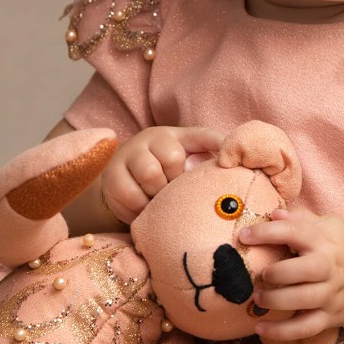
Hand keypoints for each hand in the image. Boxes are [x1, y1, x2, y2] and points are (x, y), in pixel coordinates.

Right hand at [101, 125, 225, 223]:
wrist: (119, 185)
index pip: (201, 136)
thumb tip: (231, 168)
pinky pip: (132, 194)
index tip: (228, 162)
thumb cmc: (160, 177)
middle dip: (176, 180)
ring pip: (150, 174)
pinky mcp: (112, 176)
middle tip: (172, 190)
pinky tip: (143, 207)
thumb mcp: (183, 167)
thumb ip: (203, 165)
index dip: (217, 144)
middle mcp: (151, 139)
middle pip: (173, 157)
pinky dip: (141, 207)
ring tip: (157, 199)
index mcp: (175, 136)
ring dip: (158, 194)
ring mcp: (129, 154)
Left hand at [237, 207, 343, 343]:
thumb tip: (274, 214)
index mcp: (325, 240)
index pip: (294, 232)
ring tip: (258, 299)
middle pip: (304, 271)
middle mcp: (330, 267)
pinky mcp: (332, 317)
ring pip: (304, 300)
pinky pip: (306, 327)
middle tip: (260, 275)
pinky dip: (283, 332)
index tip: (243, 236)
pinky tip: (261, 329)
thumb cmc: (342, 245)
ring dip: (276, 301)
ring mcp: (332, 294)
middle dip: (277, 273)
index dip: (267, 233)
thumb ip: (300, 219)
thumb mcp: (327, 224)